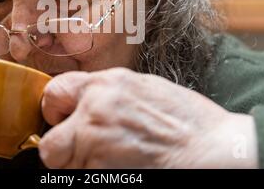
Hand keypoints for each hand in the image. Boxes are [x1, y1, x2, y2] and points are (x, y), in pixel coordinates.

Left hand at [39, 68, 257, 168]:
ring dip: (80, 167)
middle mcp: (95, 111)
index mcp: (106, 84)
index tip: (61, 120)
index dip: (55, 110)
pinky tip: (118, 169)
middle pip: (50, 141)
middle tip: (79, 151)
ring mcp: (97, 144)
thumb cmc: (187, 122)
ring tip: (111, 161)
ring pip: (65, 167)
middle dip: (60, 148)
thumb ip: (109, 93)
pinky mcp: (102, 172)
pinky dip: (94, 175)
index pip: (55, 92)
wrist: (212, 149)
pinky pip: (83, 177)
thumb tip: (86, 102)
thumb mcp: (144, 89)